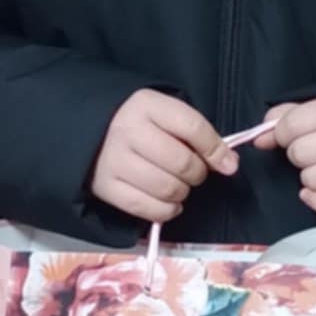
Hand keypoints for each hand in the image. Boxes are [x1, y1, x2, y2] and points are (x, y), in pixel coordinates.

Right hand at [90, 90, 236, 224]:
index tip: (227, 163)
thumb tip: (229, 164)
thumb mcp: (163, 113)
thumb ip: (196, 132)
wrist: (87, 129)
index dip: (216, 149)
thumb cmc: (136, 122)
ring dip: (182, 192)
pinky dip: (166, 210)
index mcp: (146, 105)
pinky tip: (168, 202)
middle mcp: (128, 131)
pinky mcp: (105, 187)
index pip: (193, 128)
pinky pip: (148, 208)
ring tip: (178, 185)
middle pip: (182, 163)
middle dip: (198, 173)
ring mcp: (114, 161)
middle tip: (193, 172)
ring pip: (167, 188)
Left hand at [254, 96, 315, 219]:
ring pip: (315, 180)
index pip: (294, 124)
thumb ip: (291, 115)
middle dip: (298, 154)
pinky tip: (315, 193)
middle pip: (301, 153)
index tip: (289, 135)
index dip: (282, 132)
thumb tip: (260, 138)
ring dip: (310, 178)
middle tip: (311, 152)